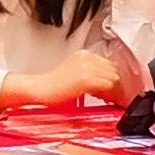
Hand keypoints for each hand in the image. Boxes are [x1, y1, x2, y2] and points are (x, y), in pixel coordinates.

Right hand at [1, 51, 127, 110]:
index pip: (110, 63)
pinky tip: (102, 99)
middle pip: (114, 69)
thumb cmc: (53, 84)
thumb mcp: (73, 71)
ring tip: (106, 98)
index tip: (111, 87)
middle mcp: (87, 58)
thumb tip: (105, 81)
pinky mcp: (86, 79)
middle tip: (110, 94)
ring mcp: (87, 68)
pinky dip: (108, 93)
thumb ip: (90, 71)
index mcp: (84, 55)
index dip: (112, 76)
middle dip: (115, 82)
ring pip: (114, 77)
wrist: (39, 89)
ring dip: (113, 89)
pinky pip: (108, 85)